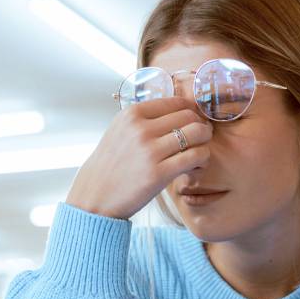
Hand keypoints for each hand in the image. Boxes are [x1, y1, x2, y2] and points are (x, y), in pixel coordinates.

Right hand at [65, 97, 212, 219]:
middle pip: (189, 116)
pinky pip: (196, 156)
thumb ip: (145, 120)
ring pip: (197, 133)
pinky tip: (196, 167)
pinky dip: (202, 160)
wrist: (95, 196)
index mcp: (131, 114)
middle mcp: (141, 128)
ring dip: (205, 143)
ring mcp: (150, 151)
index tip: (194, 122)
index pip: (175, 102)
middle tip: (201, 139)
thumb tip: (179, 111)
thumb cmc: (111, 166)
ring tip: (200, 154)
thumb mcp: (120, 131)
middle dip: (201, 126)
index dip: (191, 111)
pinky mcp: (159, 173)